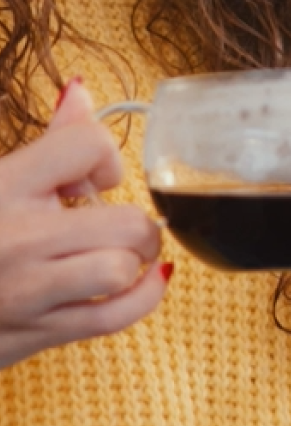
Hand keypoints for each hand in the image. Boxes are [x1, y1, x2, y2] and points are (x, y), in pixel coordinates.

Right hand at [0, 80, 168, 370]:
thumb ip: (48, 143)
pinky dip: (143, 298)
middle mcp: (18, 238)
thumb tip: (80, 92)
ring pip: (121, 271)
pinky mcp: (35, 333)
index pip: (87, 144)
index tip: (97, 177)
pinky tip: (141, 283)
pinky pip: (113, 319)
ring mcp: (28, 291)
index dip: (107, 156)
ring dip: (137, 262)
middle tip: (123, 225)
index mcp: (3, 188)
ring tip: (125, 256)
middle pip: (125, 221)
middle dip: (137, 221)